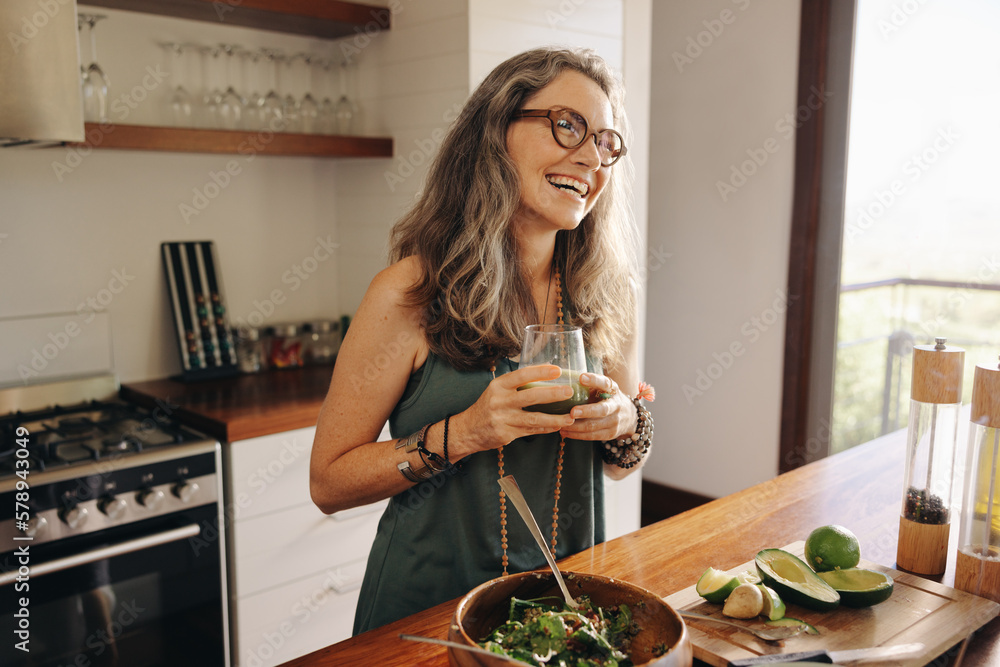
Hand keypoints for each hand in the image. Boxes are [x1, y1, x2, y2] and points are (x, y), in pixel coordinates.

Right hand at [455, 364, 576, 455]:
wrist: (468, 430)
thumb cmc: (488, 406)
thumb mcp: (497, 390)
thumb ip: (517, 384)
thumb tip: (546, 372)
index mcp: (498, 386)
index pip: (522, 375)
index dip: (540, 372)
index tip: (558, 370)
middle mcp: (500, 401)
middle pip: (531, 396)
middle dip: (553, 394)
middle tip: (569, 391)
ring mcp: (503, 419)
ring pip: (534, 418)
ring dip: (555, 418)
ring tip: (570, 417)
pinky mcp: (506, 434)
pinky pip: (531, 431)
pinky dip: (546, 428)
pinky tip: (557, 426)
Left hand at [559, 372, 634, 442]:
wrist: (629, 416)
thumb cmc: (608, 398)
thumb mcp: (603, 388)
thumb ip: (590, 385)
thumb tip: (565, 383)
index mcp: (612, 389)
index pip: (605, 383)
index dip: (594, 380)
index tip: (581, 377)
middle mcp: (616, 405)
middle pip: (602, 410)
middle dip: (586, 412)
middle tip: (572, 412)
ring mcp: (614, 422)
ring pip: (593, 426)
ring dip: (576, 426)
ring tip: (561, 423)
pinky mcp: (610, 434)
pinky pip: (592, 436)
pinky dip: (577, 435)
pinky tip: (565, 432)